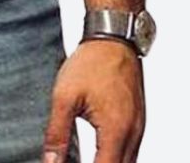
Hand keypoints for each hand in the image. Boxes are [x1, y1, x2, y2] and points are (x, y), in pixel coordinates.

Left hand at [41, 38, 145, 162]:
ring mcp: (139, 128)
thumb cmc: (92, 62)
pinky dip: (115, 157)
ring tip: (86, 159)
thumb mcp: (64, 97)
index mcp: (116, 131)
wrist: (113, 38)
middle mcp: (133, 134)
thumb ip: (57, 133)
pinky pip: (131, 151)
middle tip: (73, 161)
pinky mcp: (138, 121)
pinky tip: (100, 154)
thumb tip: (50, 162)